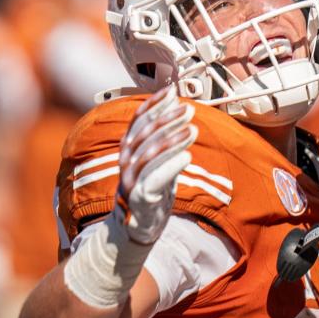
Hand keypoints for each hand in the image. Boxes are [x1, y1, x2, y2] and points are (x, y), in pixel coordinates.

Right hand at [114, 86, 196, 244]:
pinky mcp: (140, 197)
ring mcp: (131, 179)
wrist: (137, 226)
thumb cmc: (150, 189)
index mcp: (128, 149)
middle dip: (168, 119)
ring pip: (150, 153)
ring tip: (192, 129)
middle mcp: (126, 161)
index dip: (154, 104)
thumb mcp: (157, 160)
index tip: (172, 91)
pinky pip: (155, 177)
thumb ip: (165, 138)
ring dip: (172, 139)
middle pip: (145, 133)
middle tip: (188, 110)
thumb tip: (178, 107)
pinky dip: (171, 165)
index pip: (138, 120)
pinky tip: (187, 155)